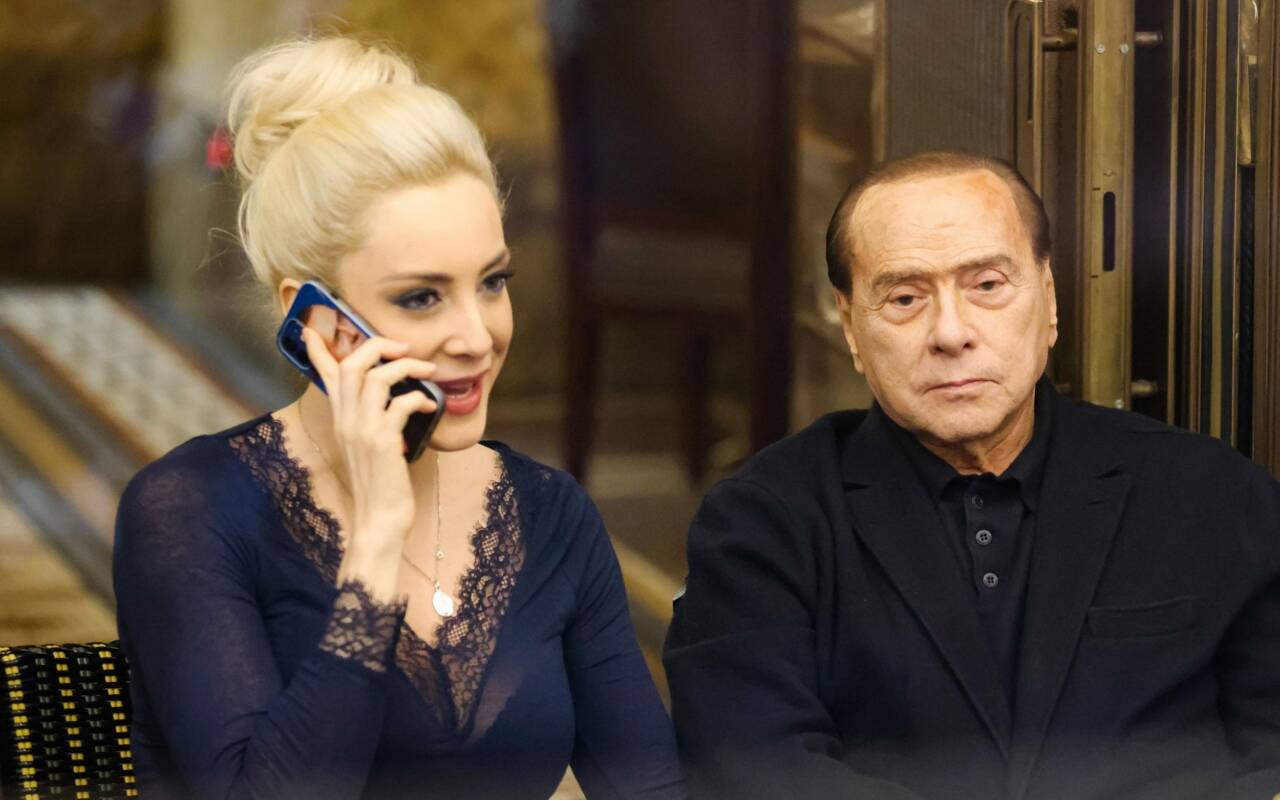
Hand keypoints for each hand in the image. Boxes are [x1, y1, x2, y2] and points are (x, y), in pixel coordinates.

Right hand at [301, 327, 437, 544]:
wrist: (379, 521)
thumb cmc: (381, 484)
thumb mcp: (370, 447)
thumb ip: (374, 421)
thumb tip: (397, 400)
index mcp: (341, 419)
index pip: (324, 375)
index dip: (318, 349)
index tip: (310, 328)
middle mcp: (346, 420)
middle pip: (351, 364)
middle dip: (377, 345)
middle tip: (403, 347)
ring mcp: (362, 430)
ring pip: (375, 377)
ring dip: (406, 367)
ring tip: (427, 371)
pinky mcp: (381, 442)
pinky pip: (399, 404)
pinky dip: (417, 398)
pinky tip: (426, 407)